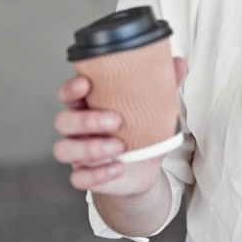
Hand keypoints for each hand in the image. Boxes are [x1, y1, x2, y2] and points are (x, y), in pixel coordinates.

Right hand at [52, 57, 187, 196]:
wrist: (144, 167)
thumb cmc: (141, 131)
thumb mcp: (152, 108)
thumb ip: (162, 86)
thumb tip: (178, 63)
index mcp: (88, 106)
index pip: (68, 93)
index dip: (71, 88)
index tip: (86, 84)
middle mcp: (77, 129)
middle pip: (63, 121)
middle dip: (85, 120)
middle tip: (115, 120)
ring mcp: (78, 153)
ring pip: (63, 149)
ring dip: (89, 148)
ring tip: (119, 146)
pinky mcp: (85, 175)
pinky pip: (78, 178)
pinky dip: (96, 175)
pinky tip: (118, 168)